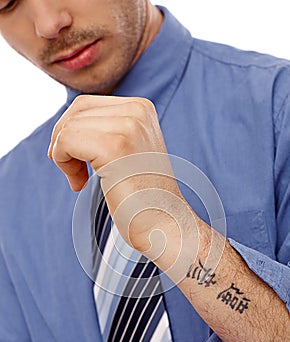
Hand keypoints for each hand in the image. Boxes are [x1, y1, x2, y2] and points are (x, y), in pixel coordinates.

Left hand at [48, 95, 189, 255]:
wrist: (163, 223)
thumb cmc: (141, 196)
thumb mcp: (126, 151)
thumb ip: (104, 132)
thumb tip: (64, 126)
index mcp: (141, 108)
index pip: (86, 105)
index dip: (72, 132)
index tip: (79, 163)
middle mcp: (137, 110)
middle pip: (75, 111)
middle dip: (63, 141)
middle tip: (73, 172)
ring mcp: (128, 126)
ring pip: (68, 127)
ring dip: (63, 156)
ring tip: (79, 180)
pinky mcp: (114, 146)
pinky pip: (66, 141)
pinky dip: (63, 163)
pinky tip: (79, 184)